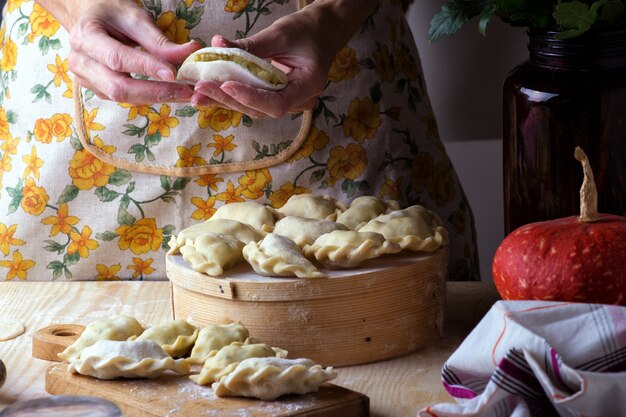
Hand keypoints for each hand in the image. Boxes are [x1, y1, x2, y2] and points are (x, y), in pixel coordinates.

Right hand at [38, 0, 200, 103]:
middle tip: (186, 92)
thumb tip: (190, 53)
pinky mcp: (98, 89)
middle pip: (118, 88)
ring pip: (123, 98)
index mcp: (85, 37)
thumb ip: (158, 40)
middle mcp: (81, 63)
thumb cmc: (111, 13)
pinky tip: (169, 93)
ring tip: (184, 94)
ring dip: (156, 98)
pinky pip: (124, 98)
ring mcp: (86, 80)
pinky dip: (149, 97)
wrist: (89, 18)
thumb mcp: (134, 17)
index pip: (117, 58)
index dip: (146, 68)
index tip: (173, 73)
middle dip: (155, 92)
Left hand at [191, 0, 377, 118]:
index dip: (250, 98)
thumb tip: (218, 46)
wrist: (325, 30)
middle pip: (260, 110)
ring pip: (253, 107)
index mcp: (307, 87)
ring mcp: (287, 100)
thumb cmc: (309, 29)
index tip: (226, 86)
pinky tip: (208, 89)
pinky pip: (252, 98)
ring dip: (224, 100)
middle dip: (228, 100)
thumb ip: (251, 46)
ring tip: (198, 93)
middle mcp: (298, 100)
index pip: (277, 104)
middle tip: (200, 89)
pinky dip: (230, 93)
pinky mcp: (275, 95)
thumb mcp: (281, 34)